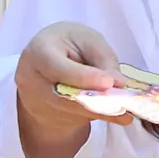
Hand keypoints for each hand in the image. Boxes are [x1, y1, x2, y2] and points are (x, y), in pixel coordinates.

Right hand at [15, 21, 131, 133]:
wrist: (46, 61)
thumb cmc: (69, 43)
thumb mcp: (87, 39)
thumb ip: (103, 59)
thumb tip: (118, 83)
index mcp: (39, 51)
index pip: (58, 67)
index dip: (84, 77)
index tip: (109, 84)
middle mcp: (31, 78)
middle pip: (65, 95)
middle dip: (97, 100)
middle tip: (125, 105)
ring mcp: (35, 101)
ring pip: (72, 111)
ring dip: (101, 112)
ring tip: (126, 112)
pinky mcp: (45, 115)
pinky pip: (74, 118)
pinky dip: (97, 116)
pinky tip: (117, 115)